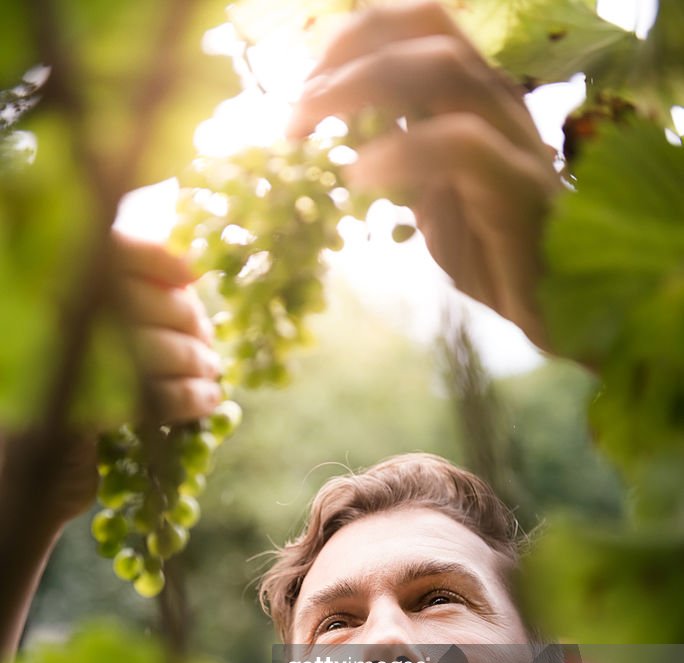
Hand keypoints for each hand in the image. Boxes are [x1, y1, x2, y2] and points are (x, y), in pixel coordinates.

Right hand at [1, 231, 221, 529]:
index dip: (156, 256)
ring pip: (147, 346)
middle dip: (186, 319)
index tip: (193, 273)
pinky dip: (188, 399)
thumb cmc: (71, 413)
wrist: (31, 488)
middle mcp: (48, 325)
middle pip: (136, 297)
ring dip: (193, 361)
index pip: (107, 252)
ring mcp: (58, 371)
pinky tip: (207, 403)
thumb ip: (126, 311)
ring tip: (213, 375)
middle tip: (209, 345)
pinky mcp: (76, 419)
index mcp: (50, 297)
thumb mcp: (96, 351)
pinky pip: (150, 396)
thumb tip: (189, 275)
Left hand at [288, 1, 558, 348]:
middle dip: (348, 51)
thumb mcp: (426, 196)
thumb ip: (393, 156)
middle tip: (295, 112)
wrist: (553, 308)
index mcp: (472, 97)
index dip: (351, 38)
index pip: (416, 23)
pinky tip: (358, 177)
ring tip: (309, 132)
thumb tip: (328, 138)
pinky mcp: (521, 190)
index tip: (301, 90)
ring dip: (361, 87)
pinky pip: (462, 147)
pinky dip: (401, 150)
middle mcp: (497, 102)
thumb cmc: (489, 252)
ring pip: (446, 70)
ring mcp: (514, 140)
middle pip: (428, 25)